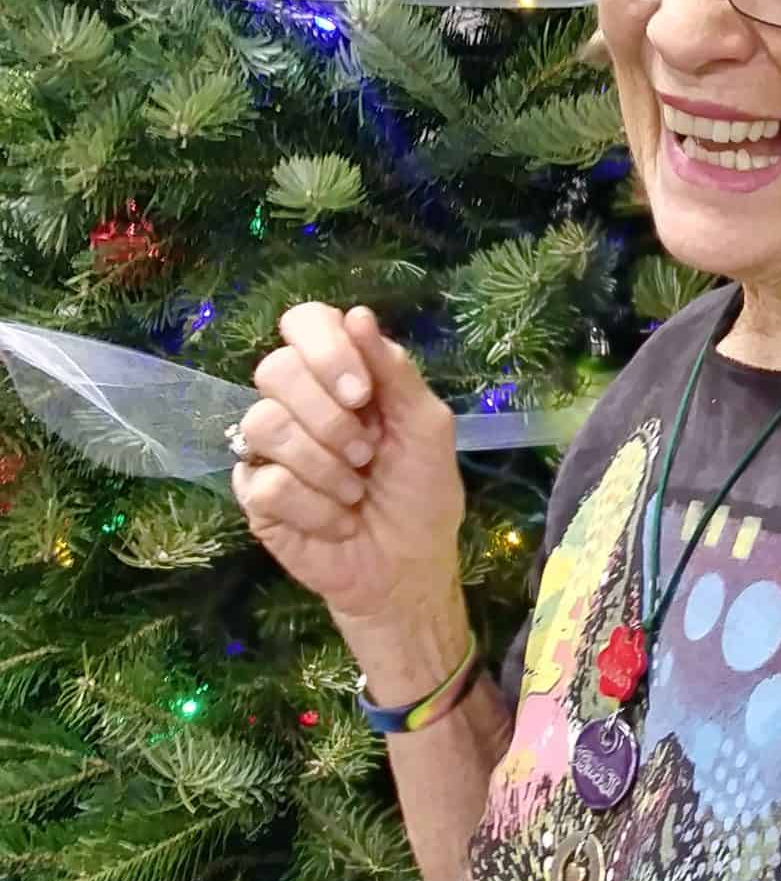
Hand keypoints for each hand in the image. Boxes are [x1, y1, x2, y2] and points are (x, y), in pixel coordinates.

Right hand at [233, 303, 465, 640]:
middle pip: (275, 369)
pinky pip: (266, 481)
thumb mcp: (426, 427)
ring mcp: (268, 447)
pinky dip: (315, 507)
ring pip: (264, 424)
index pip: (304, 323)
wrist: (408, 566)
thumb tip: (358, 314)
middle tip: (367, 454)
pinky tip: (339, 522)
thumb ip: (395, 371)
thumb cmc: (421, 492)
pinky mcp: (254, 493)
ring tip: (356, 492)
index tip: (362, 395)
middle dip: (329, 418)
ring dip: (324, 465)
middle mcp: (297, 401)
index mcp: (340, 375)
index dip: (326, 351)